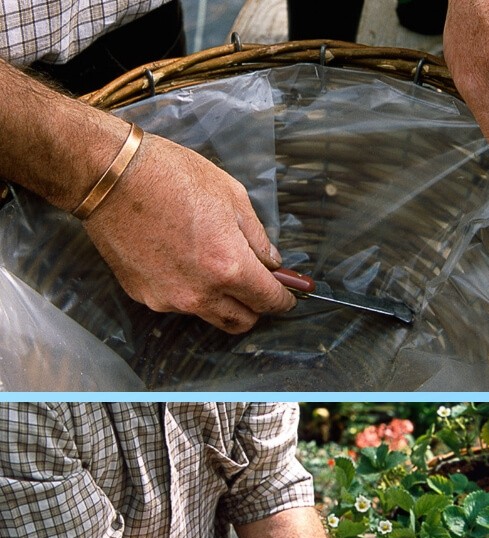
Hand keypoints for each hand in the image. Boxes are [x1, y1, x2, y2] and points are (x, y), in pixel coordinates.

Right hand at [85, 135, 296, 332]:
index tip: (288, 295)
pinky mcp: (146, 298)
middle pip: (241, 322)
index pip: (269, 301)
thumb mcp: (230, 194)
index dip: (284, 299)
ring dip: (221, 302)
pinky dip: (188, 290)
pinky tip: (178, 259)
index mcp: (229, 266)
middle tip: (255, 285)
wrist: (111, 178)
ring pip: (210, 316)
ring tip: (213, 267)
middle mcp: (202, 294)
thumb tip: (271, 261)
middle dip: (255, 308)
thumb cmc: (171, 175)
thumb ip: (256, 236)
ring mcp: (172, 300)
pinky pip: (178, 303)